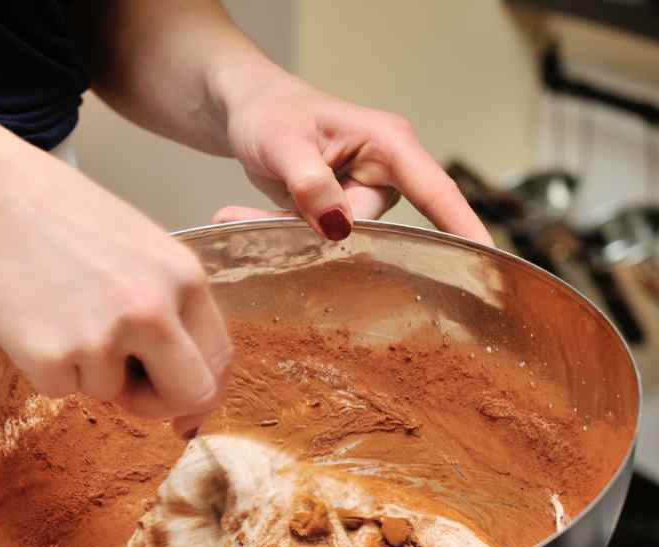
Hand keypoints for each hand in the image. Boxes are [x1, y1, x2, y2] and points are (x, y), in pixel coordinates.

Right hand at [0, 154, 231, 435]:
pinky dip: (48, 368)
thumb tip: (184, 391)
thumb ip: (172, 309)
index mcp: (184, 279)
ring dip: (87, 369)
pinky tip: (36, 320)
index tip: (178, 402)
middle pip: (188, 394)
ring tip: (62, 312)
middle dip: (160, 402)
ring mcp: (102, 337)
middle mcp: (152, 311)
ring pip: (111, 391)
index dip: (198, 388)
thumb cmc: (69, 221)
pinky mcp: (51, 358)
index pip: (219, 359)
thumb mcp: (146, 252)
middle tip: (129, 389)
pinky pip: (61, 390)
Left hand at [211, 71, 491, 244]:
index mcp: (388, 144)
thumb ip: (310, 184)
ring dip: (289, 230)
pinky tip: (244, 215)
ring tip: (238, 212)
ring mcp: (362, 195)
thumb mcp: (284, 143)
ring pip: (336, 238)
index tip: (484, 258)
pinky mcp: (338, 213)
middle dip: (318, 231)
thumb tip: (341, 226)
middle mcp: (383, 173)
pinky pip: (315, 237)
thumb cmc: (270, 112)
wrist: (248, 112)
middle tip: (261, 217)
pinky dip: (279, 230)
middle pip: (370, 229)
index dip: (461, 226)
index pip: (434, 190)